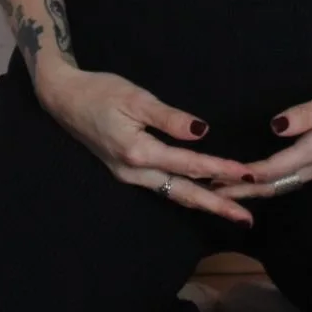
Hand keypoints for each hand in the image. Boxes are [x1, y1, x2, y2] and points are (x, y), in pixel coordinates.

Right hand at [36, 63, 255, 228]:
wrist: (64, 99)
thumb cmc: (99, 92)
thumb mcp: (135, 97)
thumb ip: (169, 118)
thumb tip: (202, 132)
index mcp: (138, 153)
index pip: (189, 165)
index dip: (221, 170)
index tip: (248, 176)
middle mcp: (134, 173)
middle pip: (184, 192)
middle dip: (217, 206)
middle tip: (246, 219)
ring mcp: (129, 176)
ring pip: (173, 193)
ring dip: (204, 202)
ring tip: (232, 211)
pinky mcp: (127, 172)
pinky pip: (163, 187)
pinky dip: (186, 192)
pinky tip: (201, 193)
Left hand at [211, 71, 311, 200]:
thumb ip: (307, 114)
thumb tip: (275, 126)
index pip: (276, 168)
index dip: (246, 175)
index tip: (218, 179)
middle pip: (277, 182)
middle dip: (243, 189)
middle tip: (209, 193)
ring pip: (286, 182)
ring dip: (256, 187)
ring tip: (227, 189)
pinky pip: (296, 177)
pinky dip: (273, 181)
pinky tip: (261, 179)